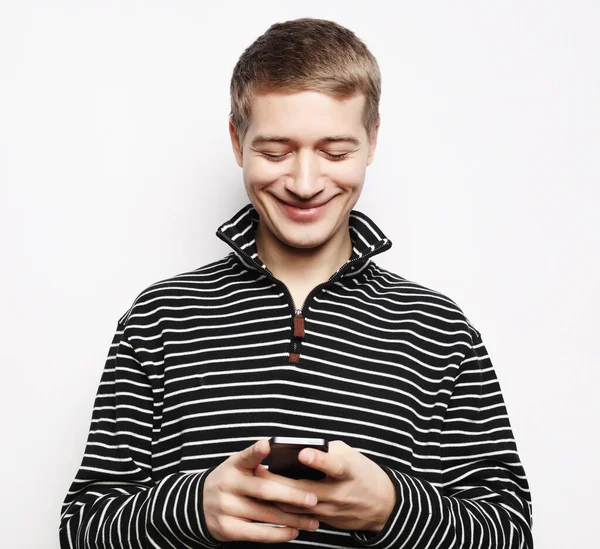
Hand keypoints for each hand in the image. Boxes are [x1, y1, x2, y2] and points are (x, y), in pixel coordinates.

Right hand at [203, 439, 319, 542]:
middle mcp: (228, 484)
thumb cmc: (230, 481)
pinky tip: (294, 532)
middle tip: (312, 499)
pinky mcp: (227, 528)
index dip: (256, 452)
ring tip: (313, 522)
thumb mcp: (237, 467)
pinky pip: (258, 534)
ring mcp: (226, 507)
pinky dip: (278, 535)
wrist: (197, 505)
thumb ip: (256, 464)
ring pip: (265, 515)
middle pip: (264, 490)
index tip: (267, 445)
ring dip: (292, 520)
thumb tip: (293, 460)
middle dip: (291, 495)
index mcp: (234, 465)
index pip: (246, 456)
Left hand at [254, 440, 395, 531]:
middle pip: (303, 490)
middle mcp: (338, 494)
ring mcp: (330, 511)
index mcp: (348, 472)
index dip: (319, 459)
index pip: (334, 465)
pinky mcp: (325, 522)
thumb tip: (298, 448)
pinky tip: (269, 496)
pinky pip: (299, 515)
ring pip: (296, 506)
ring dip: (276, 495)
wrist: (382, 505)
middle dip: (279, 480)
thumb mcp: (351, 454)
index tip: (303, 452)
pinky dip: (284, 505)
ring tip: (258, 481)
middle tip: (258, 469)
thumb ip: (327, 450)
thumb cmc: (363, 472)